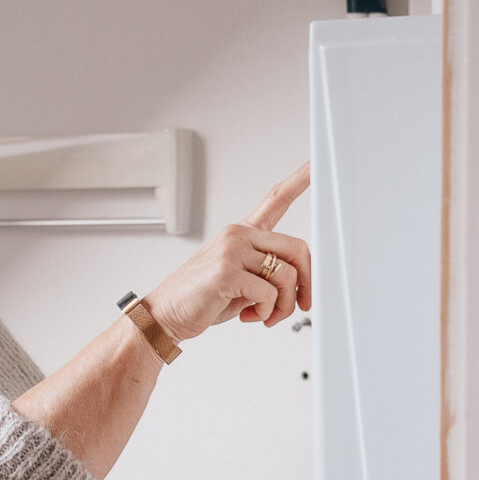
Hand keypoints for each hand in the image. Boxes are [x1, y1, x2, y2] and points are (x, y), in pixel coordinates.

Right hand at [146, 162, 311, 342]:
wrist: (165, 314)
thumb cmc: (200, 299)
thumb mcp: (240, 282)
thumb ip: (266, 275)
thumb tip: (298, 284)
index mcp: (241, 234)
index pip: (274, 200)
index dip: (298, 180)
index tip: (313, 163)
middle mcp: (237, 236)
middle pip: (297, 249)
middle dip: (306, 283)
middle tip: (302, 303)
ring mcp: (231, 250)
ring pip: (286, 275)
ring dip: (284, 305)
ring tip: (267, 316)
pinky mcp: (227, 271)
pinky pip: (269, 294)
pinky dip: (266, 312)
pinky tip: (249, 316)